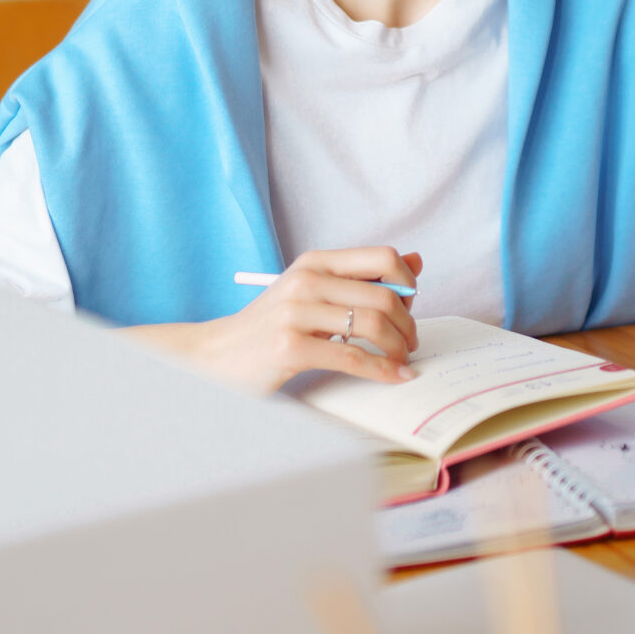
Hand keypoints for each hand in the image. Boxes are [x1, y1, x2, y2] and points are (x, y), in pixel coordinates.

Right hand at [156, 247, 422, 391]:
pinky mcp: (290, 347)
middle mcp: (306, 281)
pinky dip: (383, 370)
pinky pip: (353, 358)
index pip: (382, 257)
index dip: (407, 283)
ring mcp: (296, 313)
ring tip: (401, 360)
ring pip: (373, 325)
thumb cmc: (271, 325)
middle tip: (410, 342)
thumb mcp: (314, 293)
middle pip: (384, 296)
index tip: (410, 306)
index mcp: (315, 262)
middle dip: (409, 324)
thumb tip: (416, 261)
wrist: (218, 353)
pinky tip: (395, 376)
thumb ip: (362, 278)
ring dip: (399, 347)